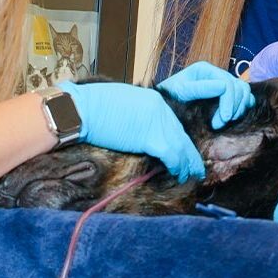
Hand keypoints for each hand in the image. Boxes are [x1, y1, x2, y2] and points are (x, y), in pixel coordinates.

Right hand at [65, 81, 205, 183]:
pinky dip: (177, 166)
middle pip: (181, 135)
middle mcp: (161, 110)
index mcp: (154, 101)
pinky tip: (179, 175)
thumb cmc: (93, 107)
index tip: (184, 153)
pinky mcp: (151, 138)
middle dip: (189, 154)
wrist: (82, 108)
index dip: (180, 141)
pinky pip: (172, 155)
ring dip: (186, 164)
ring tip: (190, 176)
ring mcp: (158, 123)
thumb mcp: (123, 105)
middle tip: (195, 168)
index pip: (173, 124)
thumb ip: (139, 116)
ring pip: (181, 147)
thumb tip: (142, 133)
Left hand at [158, 62, 254, 128]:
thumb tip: (223, 87)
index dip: (228, 103)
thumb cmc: (169, 98)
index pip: (228, 84)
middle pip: (240, 88)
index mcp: (205, 70)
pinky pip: (245, 98)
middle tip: (219, 125)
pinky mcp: (227, 95)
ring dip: (239, 109)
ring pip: (244, 92)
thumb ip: (199, 88)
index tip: (221, 121)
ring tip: (225, 122)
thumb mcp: (180, 92)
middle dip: (233, 108)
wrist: (165, 107)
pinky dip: (243, 108)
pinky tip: (231, 119)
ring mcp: (224, 84)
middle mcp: (217, 74)